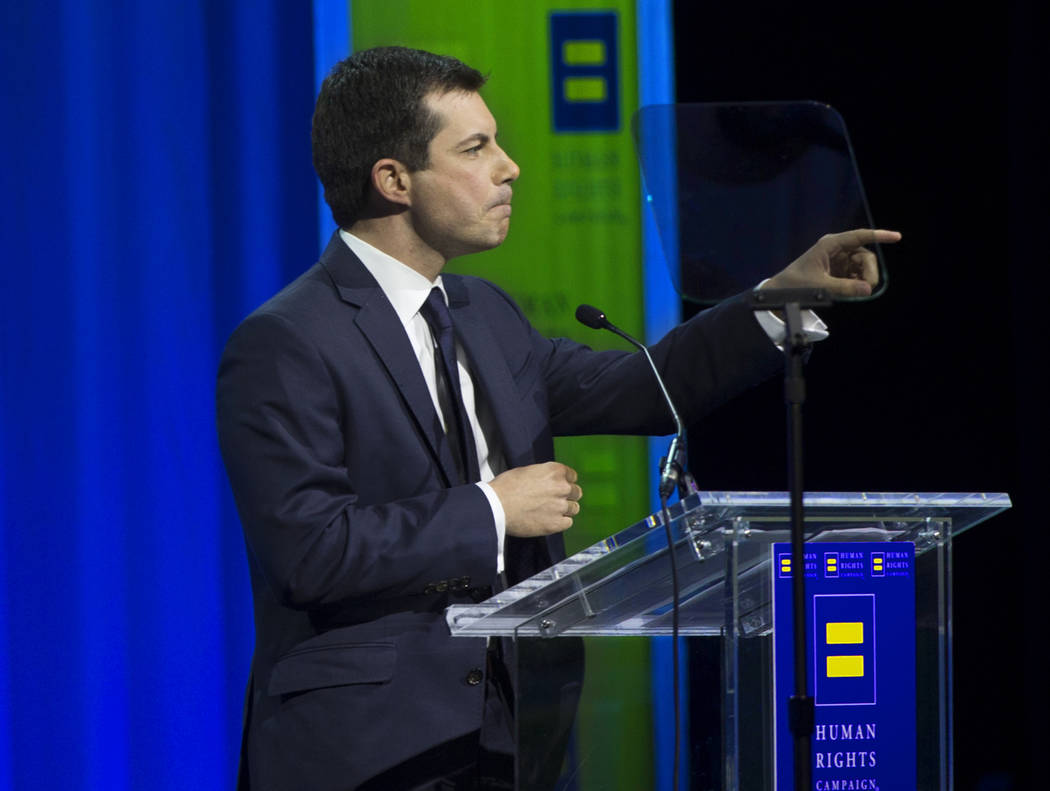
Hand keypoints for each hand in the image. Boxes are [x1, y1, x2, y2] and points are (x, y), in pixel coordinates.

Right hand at [490, 462, 581, 536]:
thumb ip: (544, 475)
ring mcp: (560, 506)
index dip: (566, 482)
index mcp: (554, 471)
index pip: (572, 476)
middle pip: (576, 492)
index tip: (560, 487)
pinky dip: (560, 522)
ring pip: (574, 509)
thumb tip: (548, 481)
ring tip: (550, 512)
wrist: (496, 506)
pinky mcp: (556, 523)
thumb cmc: (506, 487)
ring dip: (565, 510)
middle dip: (567, 496)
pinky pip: (568, 523)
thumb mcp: (527, 471)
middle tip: (555, 500)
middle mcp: (562, 487)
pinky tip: (549, 520)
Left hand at [762, 229, 901, 297]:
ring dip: (864, 279)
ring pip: (863, 266)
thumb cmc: (795, 284)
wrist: (780, 292)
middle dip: (870, 271)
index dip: (879, 236)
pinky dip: (858, 283)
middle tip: (868, 288)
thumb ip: (844, 288)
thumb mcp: (819, 286)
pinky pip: (856, 274)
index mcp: (830, 245)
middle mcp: (836, 249)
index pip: (859, 236)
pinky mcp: (838, 271)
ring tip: (857, 292)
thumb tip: (867, 289)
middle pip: (865, 255)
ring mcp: (838, 260)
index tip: (896, 237)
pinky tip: (853, 292)